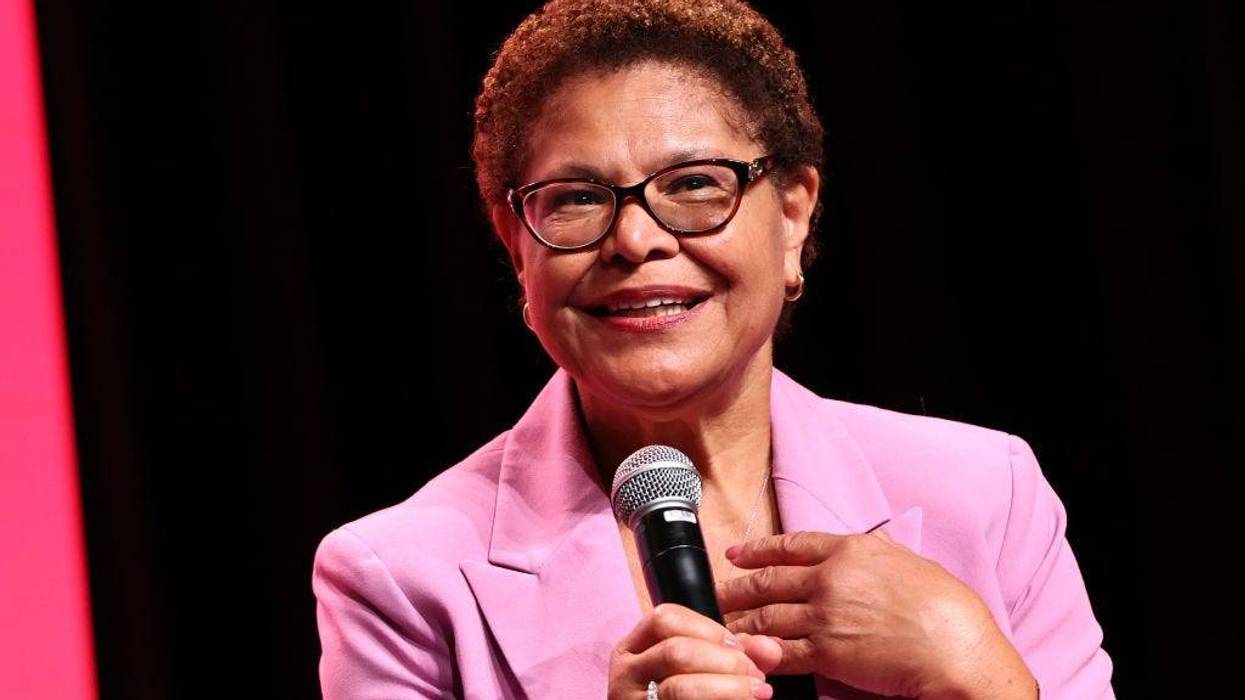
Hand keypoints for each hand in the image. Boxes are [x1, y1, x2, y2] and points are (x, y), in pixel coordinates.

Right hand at [608, 602, 783, 699]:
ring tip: (757, 694)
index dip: (708, 628)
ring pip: (678, 688)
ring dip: (728, 688)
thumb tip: (771, 649)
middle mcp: (625, 676)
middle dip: (725, 661)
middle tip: (756, 677)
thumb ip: (734, 655)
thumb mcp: (699, 670)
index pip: (664, 618)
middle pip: (675, 651)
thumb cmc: (683, 698)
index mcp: (633, 650)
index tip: (738, 648)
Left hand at [716, 530, 1036, 698]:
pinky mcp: (825, 652)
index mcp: (852, 550)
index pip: (791, 545)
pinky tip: (744, 653)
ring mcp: (825, 615)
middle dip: (737, 586)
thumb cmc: (948, 610)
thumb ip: (883, 554)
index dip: (757, 549)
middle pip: (769, 580)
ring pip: (766, 615)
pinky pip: (780, 651)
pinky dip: (757, 652)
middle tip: (716, 591)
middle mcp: (831, 578)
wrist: (956, 650)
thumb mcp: (912, 564)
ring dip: (739, 620)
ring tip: (721, 625)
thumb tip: (876, 542)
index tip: (736, 553)